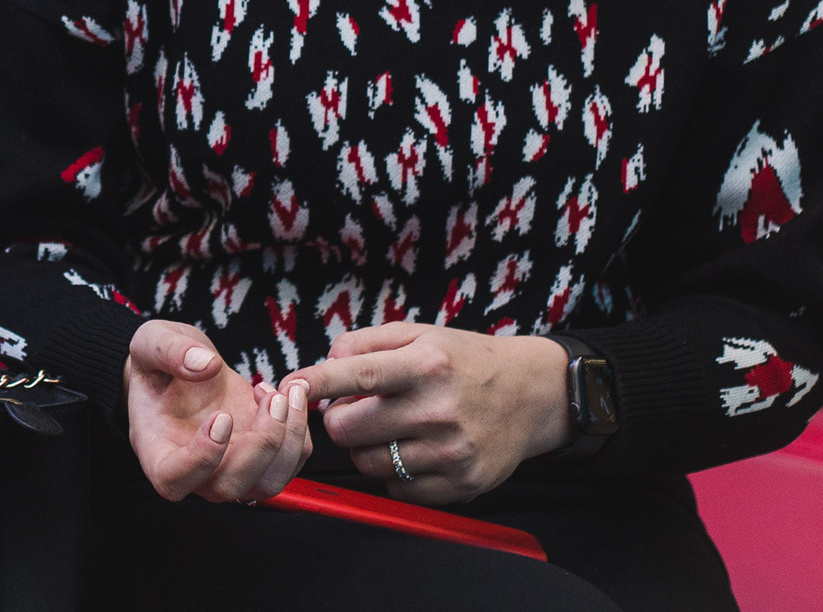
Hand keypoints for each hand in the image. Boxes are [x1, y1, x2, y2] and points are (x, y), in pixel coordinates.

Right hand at [123, 319, 310, 502]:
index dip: (201, 459)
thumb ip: (169, 351)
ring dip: (287, 442)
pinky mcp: (261, 459)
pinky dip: (298, 432)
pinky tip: (286, 393)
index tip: (221, 417)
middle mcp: (196, 472)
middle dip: (260, 445)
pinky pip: (290, 463)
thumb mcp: (152, 342)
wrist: (183, 369)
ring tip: (284, 394)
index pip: (174, 481)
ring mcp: (231, 469)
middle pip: (230, 486)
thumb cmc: (160, 365)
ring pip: (267, 484)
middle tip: (270, 398)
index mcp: (158, 452)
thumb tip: (205, 365)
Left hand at [295, 323, 569, 503]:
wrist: (531, 394)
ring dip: (365, 448)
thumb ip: (366, 342)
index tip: (291, 385)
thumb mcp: (420, 334)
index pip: (356, 375)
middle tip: (357, 410)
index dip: (316, 382)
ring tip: (388, 429)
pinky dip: (394, 473)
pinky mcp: (462, 483)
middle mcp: (438, 409)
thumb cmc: (466, 361)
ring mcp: (451, 451)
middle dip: (341, 420)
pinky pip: (397, 488)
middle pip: (349, 429)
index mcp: (425, 365)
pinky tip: (412, 451)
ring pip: (367, 463)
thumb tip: (324, 365)